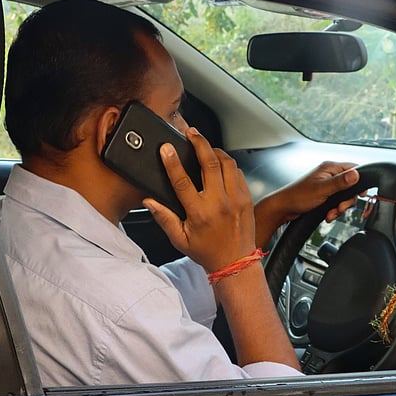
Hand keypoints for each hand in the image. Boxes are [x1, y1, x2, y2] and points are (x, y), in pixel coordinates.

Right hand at [144, 128, 255, 272]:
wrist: (236, 262)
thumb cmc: (207, 252)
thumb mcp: (180, 240)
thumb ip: (163, 218)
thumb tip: (149, 202)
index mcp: (200, 213)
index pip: (182, 181)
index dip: (172, 162)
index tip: (166, 148)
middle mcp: (219, 203)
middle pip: (209, 163)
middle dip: (199, 142)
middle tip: (191, 132)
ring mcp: (235, 199)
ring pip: (227, 163)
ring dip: (215, 150)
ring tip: (205, 145)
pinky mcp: (246, 198)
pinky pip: (238, 172)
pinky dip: (228, 164)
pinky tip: (220, 163)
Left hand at [254, 162, 359, 247]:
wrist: (283, 208)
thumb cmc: (297, 197)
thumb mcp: (322, 189)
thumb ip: (340, 182)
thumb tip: (356, 175)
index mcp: (329, 168)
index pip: (354, 168)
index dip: (360, 181)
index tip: (360, 193)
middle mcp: (329, 174)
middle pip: (351, 185)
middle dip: (347, 200)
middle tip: (340, 207)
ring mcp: (326, 184)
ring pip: (344, 196)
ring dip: (340, 207)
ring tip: (331, 213)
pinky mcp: (324, 194)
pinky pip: (336, 201)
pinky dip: (334, 210)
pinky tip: (328, 214)